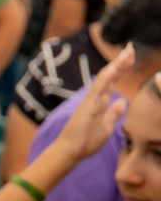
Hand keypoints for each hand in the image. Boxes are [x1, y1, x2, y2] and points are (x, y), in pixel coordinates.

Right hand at [50, 46, 134, 164]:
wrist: (70, 152)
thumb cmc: (86, 141)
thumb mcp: (107, 126)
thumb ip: (114, 113)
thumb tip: (123, 101)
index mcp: (100, 102)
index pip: (113, 81)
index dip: (122, 69)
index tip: (130, 56)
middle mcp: (95, 98)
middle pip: (110, 76)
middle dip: (121, 63)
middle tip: (130, 48)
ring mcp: (91, 101)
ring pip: (105, 79)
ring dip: (116, 65)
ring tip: (126, 53)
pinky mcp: (88, 106)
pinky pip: (98, 89)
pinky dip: (106, 78)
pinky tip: (114, 68)